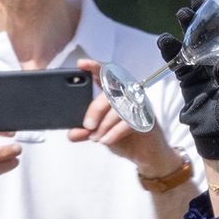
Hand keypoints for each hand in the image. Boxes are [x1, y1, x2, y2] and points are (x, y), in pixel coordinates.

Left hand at [69, 60, 180, 175]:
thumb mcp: (100, 134)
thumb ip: (85, 132)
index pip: (105, 74)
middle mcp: (128, 94)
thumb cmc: (124, 137)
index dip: (94, 67)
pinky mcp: (147, 118)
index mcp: (116, 92)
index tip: (81, 64)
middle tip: (87, 125)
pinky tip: (106, 140)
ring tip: (96, 137)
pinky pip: (128, 122)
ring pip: (118, 108)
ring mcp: (139, 105)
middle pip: (110, 92)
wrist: (146, 154)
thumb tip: (71, 133)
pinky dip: (114, 133)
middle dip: (95, 109)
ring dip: (104, 125)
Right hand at [163, 0, 218, 160]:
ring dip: (186, 28)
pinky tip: (164, 40)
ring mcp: (202, 67)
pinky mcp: (187, 77)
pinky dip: (170, 51)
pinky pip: (177, 61)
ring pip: (193, 42)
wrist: (215, 137)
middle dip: (203, 14)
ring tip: (182, 14)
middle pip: (210, 31)